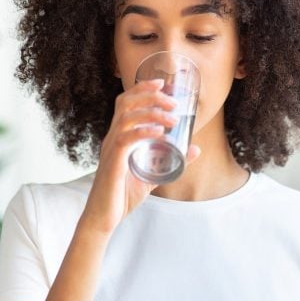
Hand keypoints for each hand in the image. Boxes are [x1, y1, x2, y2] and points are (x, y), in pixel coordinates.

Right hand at [79, 79, 200, 235]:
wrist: (104, 217)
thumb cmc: (123, 195)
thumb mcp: (154, 174)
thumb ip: (172, 161)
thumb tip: (194, 149)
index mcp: (119, 136)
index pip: (126, 103)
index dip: (142, 88)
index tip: (162, 83)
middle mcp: (112, 137)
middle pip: (125, 103)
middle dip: (149, 95)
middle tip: (172, 100)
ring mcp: (110, 148)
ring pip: (126, 117)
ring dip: (151, 113)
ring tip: (172, 118)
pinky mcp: (113, 162)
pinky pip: (126, 139)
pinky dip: (144, 132)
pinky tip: (160, 133)